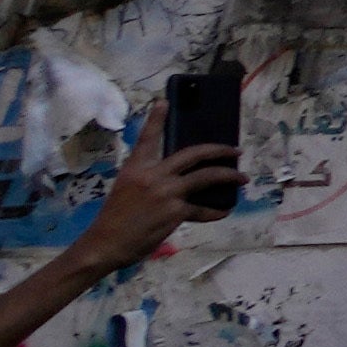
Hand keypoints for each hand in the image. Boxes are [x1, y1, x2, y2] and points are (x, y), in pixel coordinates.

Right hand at [88, 111, 240, 265]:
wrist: (105, 244)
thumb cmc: (114, 219)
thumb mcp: (126, 189)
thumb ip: (149, 178)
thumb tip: (176, 175)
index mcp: (135, 168)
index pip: (147, 139)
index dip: (156, 119)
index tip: (165, 102)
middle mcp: (153, 175)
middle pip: (193, 154)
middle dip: (219, 150)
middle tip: (235, 151)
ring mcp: (166, 192)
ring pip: (206, 177)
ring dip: (228, 176)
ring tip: (241, 179)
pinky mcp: (175, 211)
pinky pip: (202, 209)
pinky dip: (215, 211)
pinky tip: (224, 211)